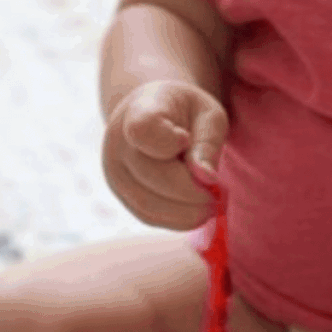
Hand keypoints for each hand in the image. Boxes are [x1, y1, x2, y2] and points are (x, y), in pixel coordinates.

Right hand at [102, 80, 227, 229]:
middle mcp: (118, 144)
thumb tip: (206, 179)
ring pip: (148, 204)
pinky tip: (195, 213)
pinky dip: (176, 220)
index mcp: (138, 111)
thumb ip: (207, 143)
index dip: (167, 142)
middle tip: (216, 195)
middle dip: (190, 192)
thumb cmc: (185, 113)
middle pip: (152, 176)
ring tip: (210, 206)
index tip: (185, 139)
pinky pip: (148, 216)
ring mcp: (115, 173)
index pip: (142, 130)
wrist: (152, 116)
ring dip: (185, 213)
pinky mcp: (122, 195)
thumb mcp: (206, 114)